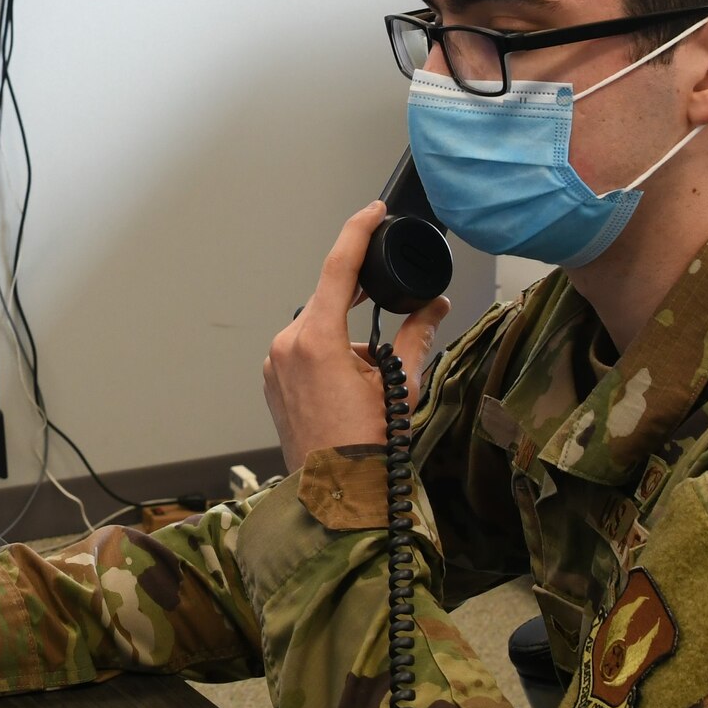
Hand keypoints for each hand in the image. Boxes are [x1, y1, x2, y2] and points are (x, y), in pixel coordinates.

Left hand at [262, 201, 450, 471]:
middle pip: (328, 300)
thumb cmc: (367, 446)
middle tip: (391, 302)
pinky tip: (349, 384)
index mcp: (317, 340)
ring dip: (345, 336)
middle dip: (361, 301)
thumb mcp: (401, 386)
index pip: (339, 266)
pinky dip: (327, 354)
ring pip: (317, 327)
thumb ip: (416, 336)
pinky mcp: (272, 381)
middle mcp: (287, 345)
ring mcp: (274, 364)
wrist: (337, 495)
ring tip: (371, 375)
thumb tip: (435, 307)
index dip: (358, 231)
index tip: (373, 211)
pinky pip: (302, 351)